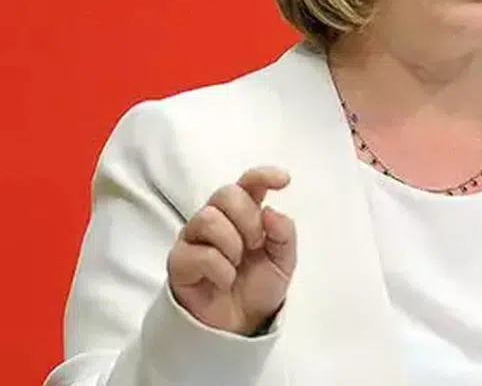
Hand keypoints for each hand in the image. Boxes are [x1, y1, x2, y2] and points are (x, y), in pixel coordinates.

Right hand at [167, 166, 295, 335]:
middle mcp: (216, 219)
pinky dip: (220, 270)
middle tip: (256, 244)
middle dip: (248, 219)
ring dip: (232, 244)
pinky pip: (199, 253)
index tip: (284, 180)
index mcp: (244, 213)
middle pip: (226, 194)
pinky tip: (224, 281)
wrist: (240, 322)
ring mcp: (194, 238)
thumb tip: (272, 211)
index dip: (263, 176)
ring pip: (208, 219)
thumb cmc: (258, 284)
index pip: (248, 183)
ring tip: (237, 264)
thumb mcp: (283, 261)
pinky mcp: (179, 261)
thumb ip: (284, 234)